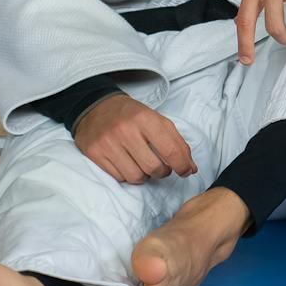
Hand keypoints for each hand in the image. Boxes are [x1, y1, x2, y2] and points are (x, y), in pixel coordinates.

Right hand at [73, 94, 195, 183]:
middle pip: (153, 168)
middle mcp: (126, 131)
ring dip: (145, 176)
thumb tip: (190, 168)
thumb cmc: (132, 115)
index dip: (182, 165)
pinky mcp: (94, 153)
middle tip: (162, 167)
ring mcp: (108, 143)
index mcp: (146, 119)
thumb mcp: (158, 120)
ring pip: (136, 177)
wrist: (96, 107)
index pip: (170, 150)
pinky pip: (119, 177)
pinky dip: (128, 175)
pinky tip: (129, 163)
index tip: (186, 171)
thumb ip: (177, 142)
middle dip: (163, 172)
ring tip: (144, 165)